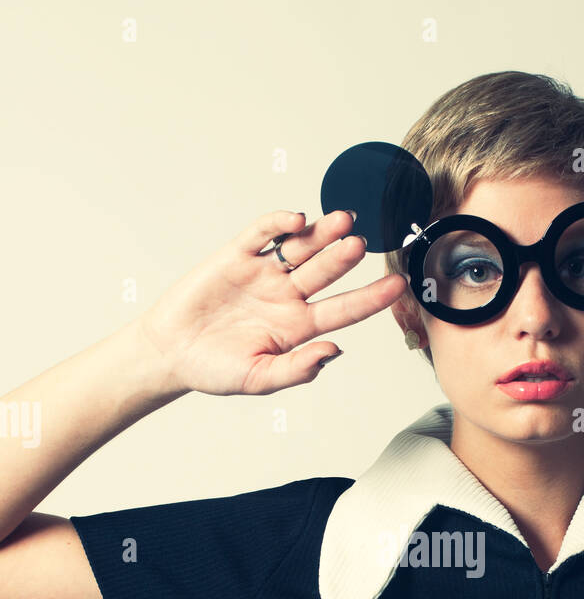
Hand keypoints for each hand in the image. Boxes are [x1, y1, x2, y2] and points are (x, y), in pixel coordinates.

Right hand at [137, 209, 407, 394]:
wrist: (170, 353)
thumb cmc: (214, 370)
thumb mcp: (259, 378)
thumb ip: (297, 369)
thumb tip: (334, 352)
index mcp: (299, 327)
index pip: (343, 309)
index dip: (370, 298)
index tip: (397, 286)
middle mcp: (288, 296)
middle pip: (325, 272)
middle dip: (343, 257)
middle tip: (361, 244)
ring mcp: (265, 273)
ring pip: (301, 248)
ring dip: (322, 235)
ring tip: (343, 221)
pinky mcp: (237, 256)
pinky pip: (262, 234)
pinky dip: (279, 224)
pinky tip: (297, 220)